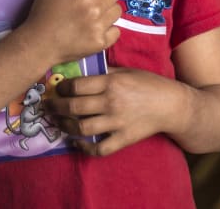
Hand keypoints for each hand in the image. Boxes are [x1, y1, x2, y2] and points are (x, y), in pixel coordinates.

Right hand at [20, 0, 121, 64]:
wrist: (38, 45)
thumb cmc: (42, 15)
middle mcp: (94, 7)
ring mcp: (99, 26)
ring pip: (117, 10)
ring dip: (108, 10)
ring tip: (94, 14)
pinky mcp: (101, 42)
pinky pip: (117, 30)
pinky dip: (109, 29)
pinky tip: (96, 28)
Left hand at [46, 67, 185, 156]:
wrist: (172, 105)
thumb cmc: (149, 84)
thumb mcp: (127, 71)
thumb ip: (105, 71)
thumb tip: (81, 71)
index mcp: (111, 82)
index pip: (77, 85)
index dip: (61, 88)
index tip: (56, 89)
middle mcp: (111, 102)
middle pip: (74, 106)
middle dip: (55, 107)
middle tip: (47, 107)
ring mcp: (117, 122)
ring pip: (81, 128)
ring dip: (64, 126)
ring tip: (57, 123)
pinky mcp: (124, 139)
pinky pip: (99, 148)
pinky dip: (84, 148)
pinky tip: (76, 143)